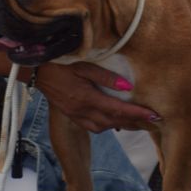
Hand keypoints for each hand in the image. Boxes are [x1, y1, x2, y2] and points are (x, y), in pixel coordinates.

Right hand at [34, 61, 159, 133]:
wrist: (35, 71)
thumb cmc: (60, 63)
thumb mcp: (83, 65)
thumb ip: (106, 77)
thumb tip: (127, 88)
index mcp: (86, 98)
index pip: (118, 109)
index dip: (137, 114)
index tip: (155, 115)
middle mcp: (82, 110)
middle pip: (114, 121)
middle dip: (134, 122)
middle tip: (153, 121)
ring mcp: (75, 115)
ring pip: (103, 127)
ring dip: (121, 125)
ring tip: (137, 122)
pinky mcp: (71, 115)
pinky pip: (93, 127)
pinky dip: (107, 125)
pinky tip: (113, 120)